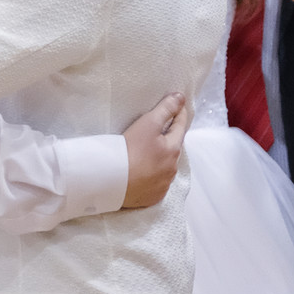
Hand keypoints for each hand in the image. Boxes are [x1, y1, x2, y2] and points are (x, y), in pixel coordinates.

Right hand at [121, 93, 191, 208]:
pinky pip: (156, 184)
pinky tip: (142, 175)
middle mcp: (172, 167)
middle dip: (168, 140)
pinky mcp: (152, 196)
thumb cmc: (130, 150)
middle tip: (158, 132)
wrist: (113, 182)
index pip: (180, 127)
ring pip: (165, 167)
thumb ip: (165, 109)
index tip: (179, 106)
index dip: (179, 114)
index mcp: (173, 149)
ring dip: (160, 160)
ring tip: (146, 156)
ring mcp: (163, 184)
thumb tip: (180, 97)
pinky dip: (152, 177)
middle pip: (172, 149)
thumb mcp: (147, 124)